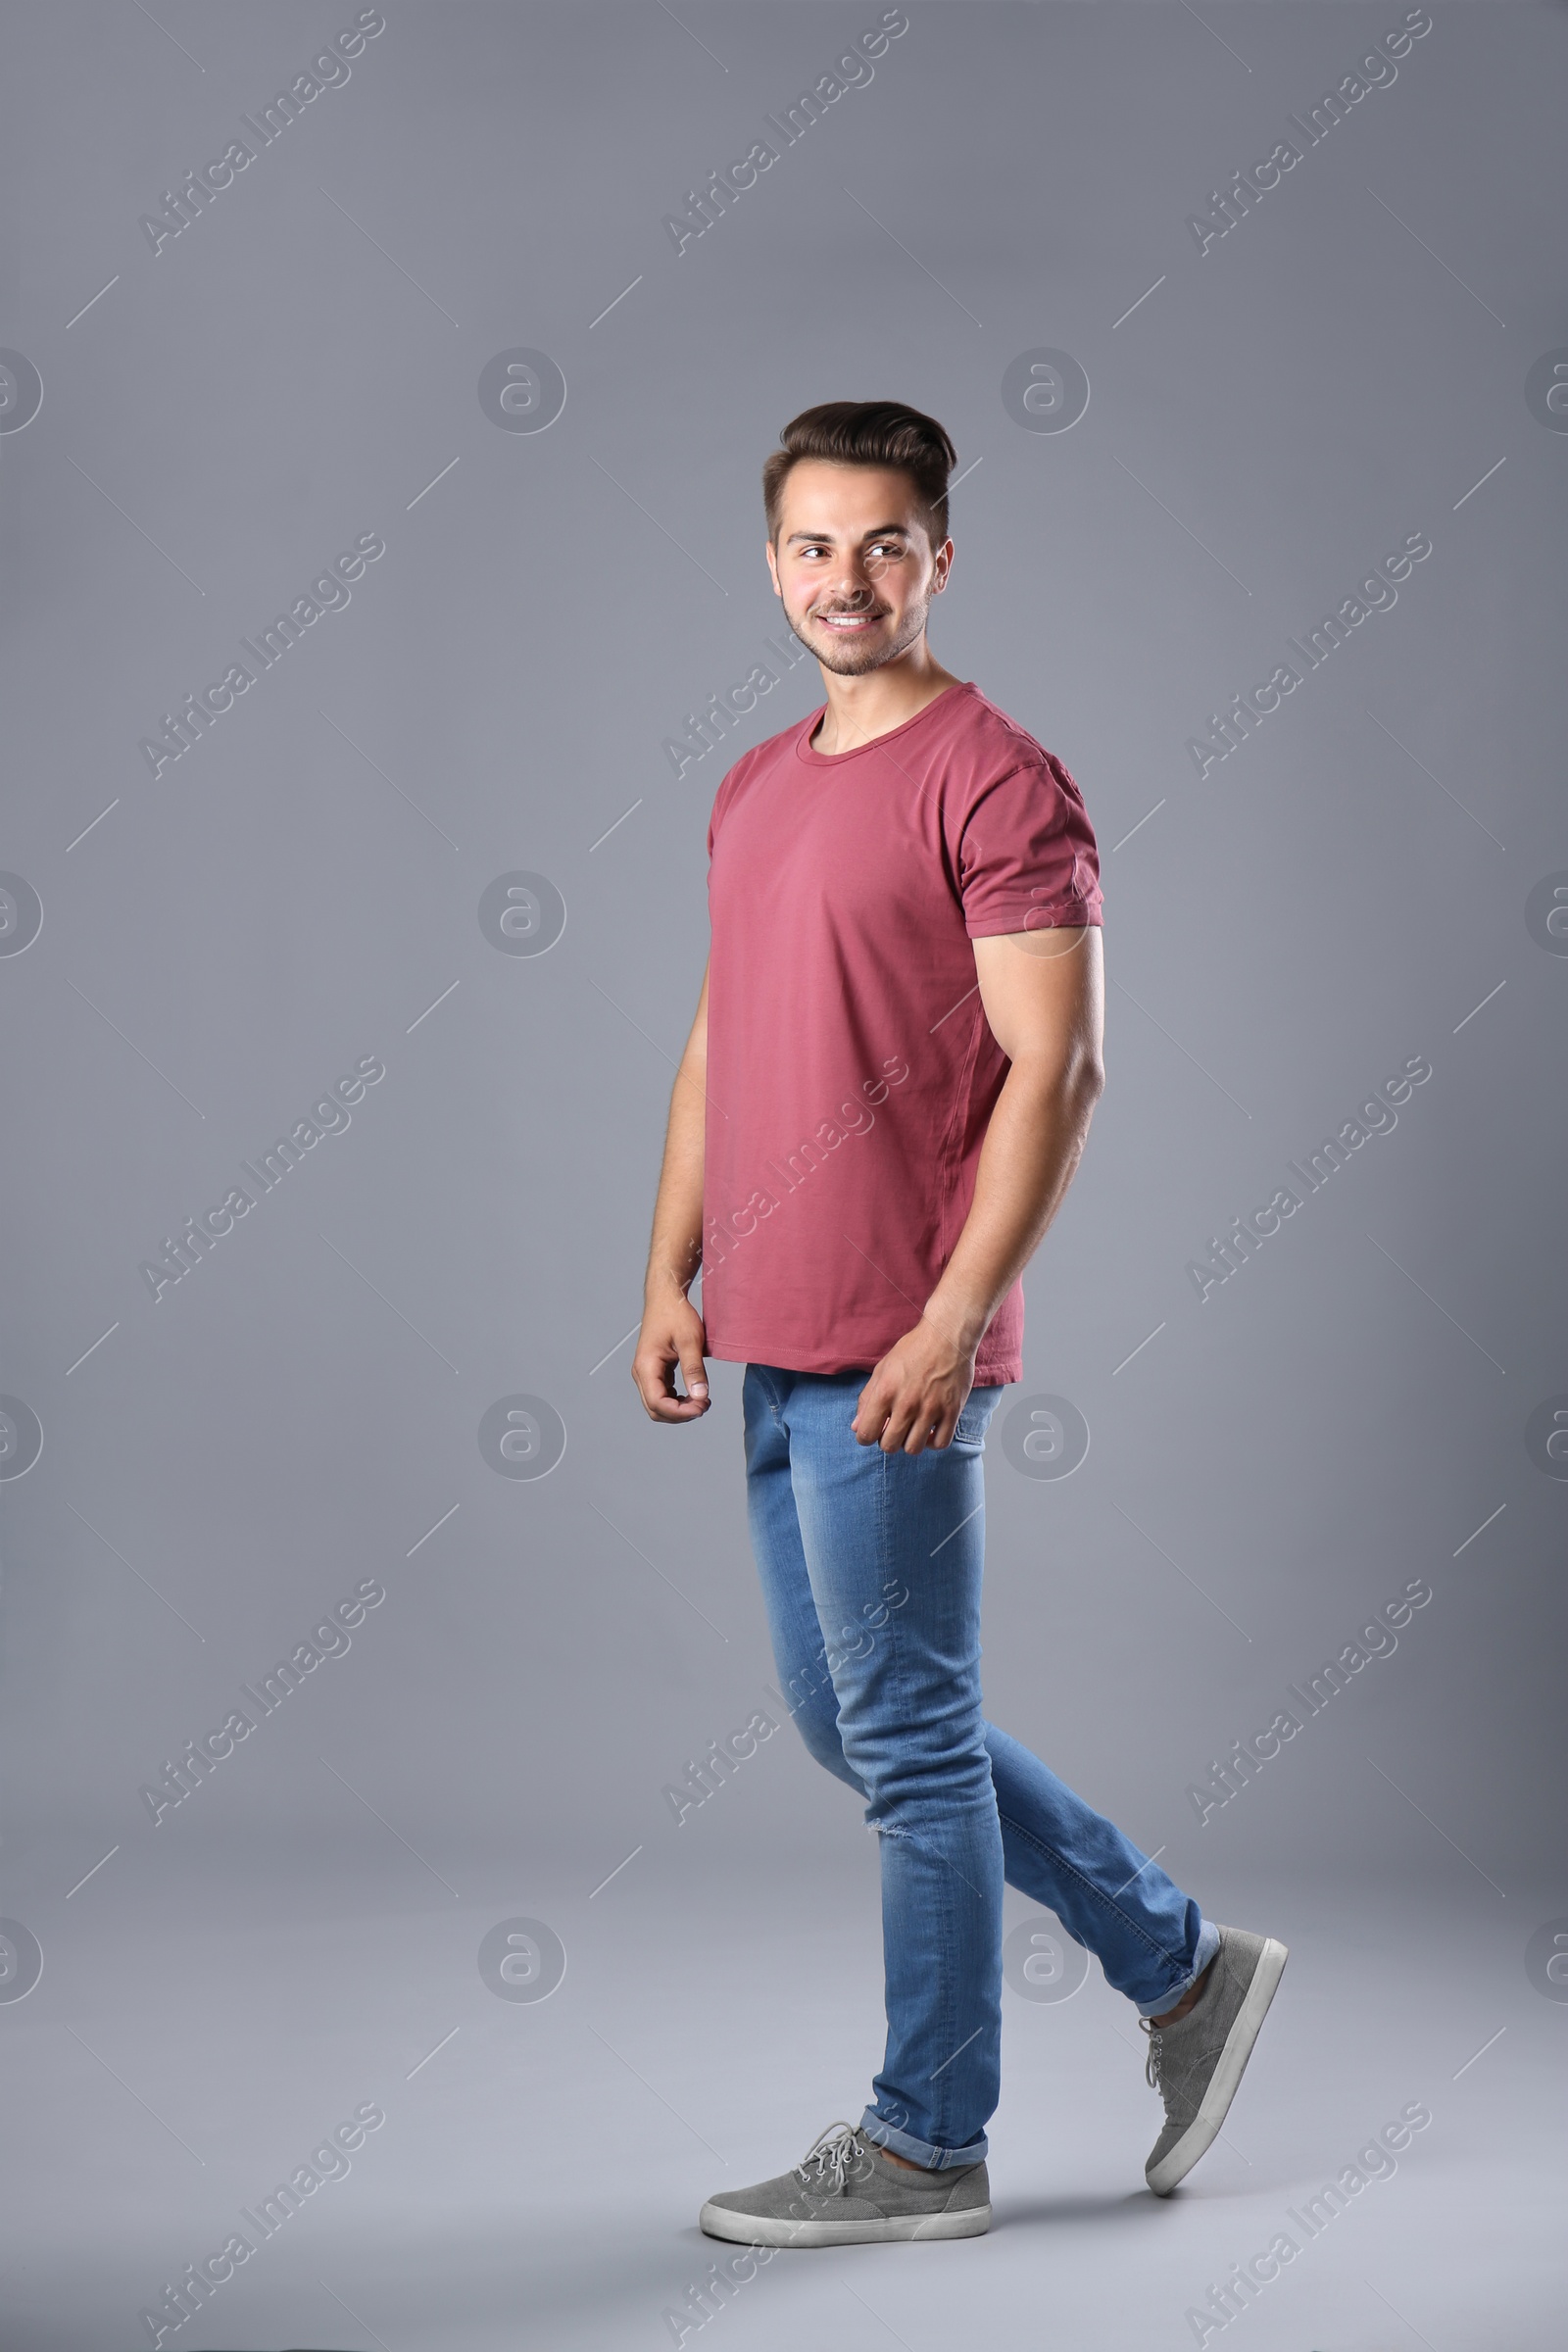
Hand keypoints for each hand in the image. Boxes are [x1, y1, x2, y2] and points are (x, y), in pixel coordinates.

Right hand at [632, 1292, 709, 1423]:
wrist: (666, 1297)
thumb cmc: (675, 1314)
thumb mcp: (690, 1340)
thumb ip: (694, 1370)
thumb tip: (700, 1396)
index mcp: (646, 1366)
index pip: (657, 1403)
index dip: (680, 1412)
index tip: (702, 1406)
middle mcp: (641, 1373)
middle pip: (655, 1409)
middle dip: (680, 1414)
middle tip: (705, 1404)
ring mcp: (646, 1373)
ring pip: (657, 1405)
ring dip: (679, 1409)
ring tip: (702, 1400)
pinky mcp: (654, 1371)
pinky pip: (662, 1395)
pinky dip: (677, 1401)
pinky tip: (694, 1394)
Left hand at [851, 1313, 976, 1453]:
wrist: (947, 1335)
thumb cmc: (913, 1350)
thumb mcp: (882, 1369)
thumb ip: (867, 1399)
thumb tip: (856, 1427)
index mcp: (885, 1392)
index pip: (866, 1434)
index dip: (865, 1437)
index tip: (873, 1431)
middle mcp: (907, 1403)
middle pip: (889, 1446)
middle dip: (887, 1441)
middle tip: (893, 1428)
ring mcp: (931, 1409)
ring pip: (913, 1449)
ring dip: (909, 1443)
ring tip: (911, 1429)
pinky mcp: (952, 1411)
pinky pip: (940, 1443)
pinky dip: (932, 1443)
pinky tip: (929, 1431)